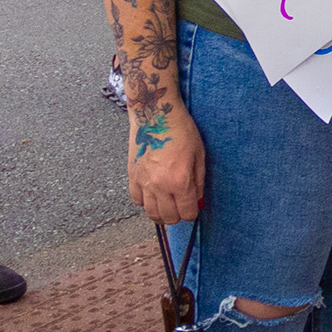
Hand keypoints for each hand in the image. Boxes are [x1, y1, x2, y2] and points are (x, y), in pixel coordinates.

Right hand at [126, 95, 204, 224]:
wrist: (155, 114)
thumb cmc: (181, 130)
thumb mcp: (199, 155)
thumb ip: (199, 182)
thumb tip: (198, 200)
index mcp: (180, 181)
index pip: (187, 213)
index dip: (192, 213)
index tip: (193, 207)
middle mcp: (160, 186)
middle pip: (169, 217)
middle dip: (178, 216)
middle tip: (181, 207)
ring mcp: (144, 182)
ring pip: (151, 213)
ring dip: (161, 214)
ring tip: (167, 206)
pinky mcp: (132, 176)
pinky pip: (136, 200)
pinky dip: (144, 202)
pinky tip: (152, 195)